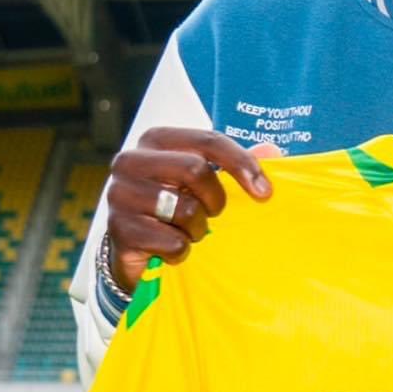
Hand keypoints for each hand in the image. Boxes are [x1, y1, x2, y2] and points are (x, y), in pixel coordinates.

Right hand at [106, 128, 283, 293]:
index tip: (265, 192)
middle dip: (216, 199)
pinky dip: (181, 251)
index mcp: (156, 140)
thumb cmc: (175, 206)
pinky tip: (169, 248)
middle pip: (196, 170)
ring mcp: (120, 195)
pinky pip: (173, 242)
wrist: (135, 250)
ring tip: (186, 230)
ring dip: (197, 228)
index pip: (208, 141)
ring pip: (186, 209)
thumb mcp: (206, 181)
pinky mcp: (119, 230)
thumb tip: (273, 150)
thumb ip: (237, 164)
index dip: (242, 164)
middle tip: (213, 214)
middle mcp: (130, 161)